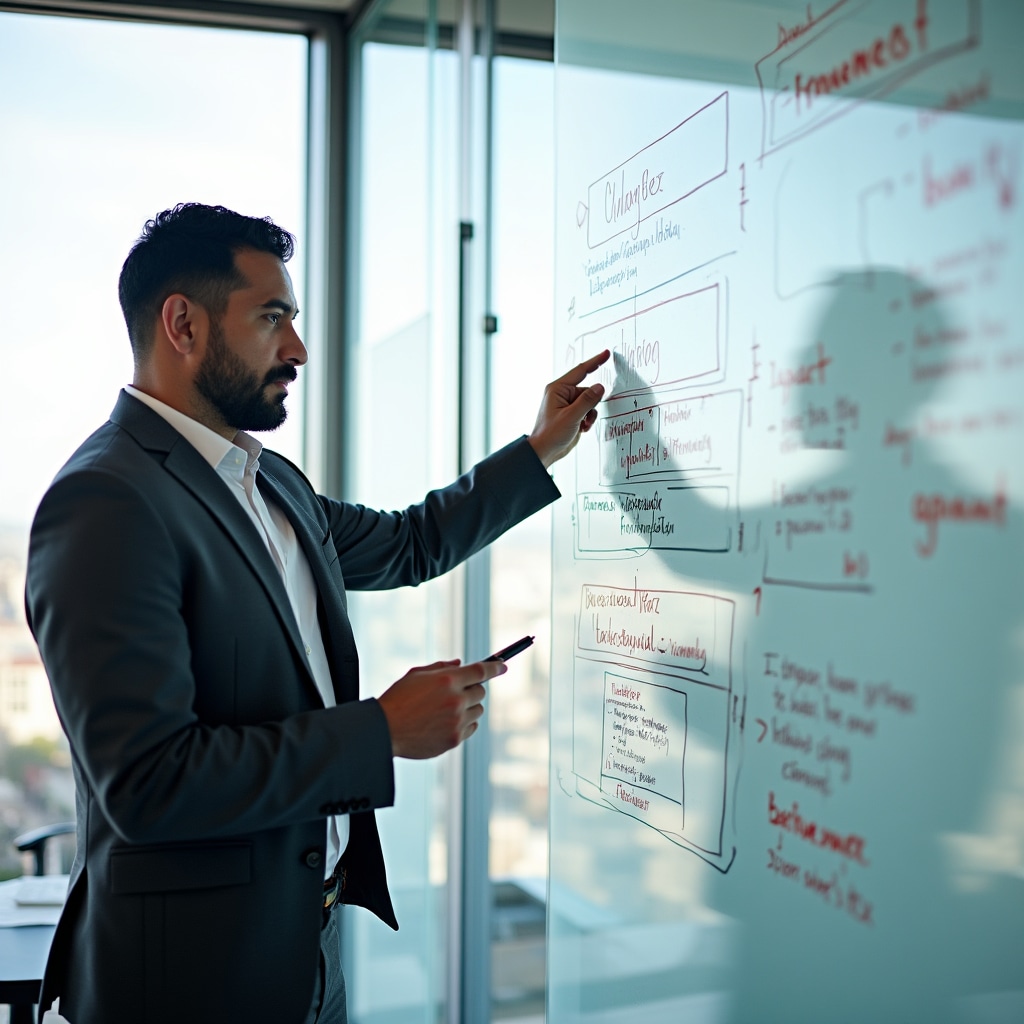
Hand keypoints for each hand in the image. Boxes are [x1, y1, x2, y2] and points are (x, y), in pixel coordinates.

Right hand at [377, 659, 506, 759]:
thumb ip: (441, 667)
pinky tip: (445, 722)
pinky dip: (464, 724)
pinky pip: (471, 728)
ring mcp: (456, 721)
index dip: (495, 667)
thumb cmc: (398, 700)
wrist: (384, 730)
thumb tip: (460, 664)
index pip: (481, 670)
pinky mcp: (454, 739)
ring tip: (446, 710)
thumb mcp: (416, 675)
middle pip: (480, 692)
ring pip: (477, 710)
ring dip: (468, 707)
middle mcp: (456, 700)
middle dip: (471, 689)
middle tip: (456, 692)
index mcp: (447, 680)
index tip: (503, 666)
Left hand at [528, 349, 609, 467]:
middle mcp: (562, 394)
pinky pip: (587, 411)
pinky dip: (587, 420)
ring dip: (589, 415)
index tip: (606, 353)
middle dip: (591, 405)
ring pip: (590, 403)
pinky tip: (581, 428)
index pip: (580, 371)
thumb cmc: (550, 434)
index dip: (595, 362)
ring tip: (580, 425)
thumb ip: (588, 400)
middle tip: (583, 417)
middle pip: (588, 391)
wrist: (544, 451)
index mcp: (558, 389)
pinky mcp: (572, 414)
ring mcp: (567, 405)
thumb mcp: (572, 416)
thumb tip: (600, 387)